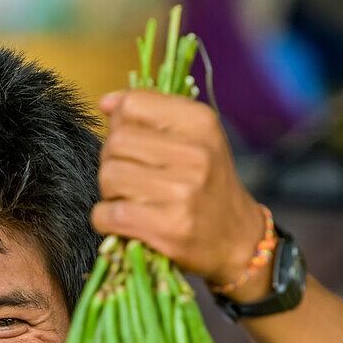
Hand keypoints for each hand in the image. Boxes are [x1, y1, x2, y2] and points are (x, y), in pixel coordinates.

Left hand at [92, 89, 265, 289]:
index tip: (130, 142)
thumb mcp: (196, 138)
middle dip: (112, 160)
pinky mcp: (167, 229)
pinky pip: (108, 214)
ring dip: (109, 191)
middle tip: (128, 177)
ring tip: (129, 198)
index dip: (119, 123)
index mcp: (202, 124)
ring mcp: (183, 193)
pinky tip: (123, 220)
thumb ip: (153, 115)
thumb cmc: (208, 185)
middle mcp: (196, 155)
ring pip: (109, 176)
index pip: (133, 104)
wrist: (237, 239)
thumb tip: (106, 102)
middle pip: (116, 142)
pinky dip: (105, 219)